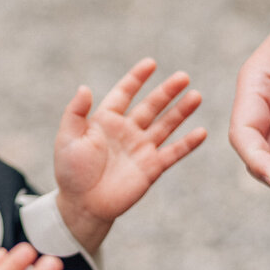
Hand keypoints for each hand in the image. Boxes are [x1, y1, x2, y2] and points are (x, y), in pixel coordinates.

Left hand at [54, 58, 206, 250]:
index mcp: (106, 120)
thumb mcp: (68, 138)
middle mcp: (127, 130)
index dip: (137, 78)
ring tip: (196, 96)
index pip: (124, 93)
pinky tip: (201, 132)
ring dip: (181, 111)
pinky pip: (173, 152)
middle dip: (167, 91)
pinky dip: (187, 143)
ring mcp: (141, 148)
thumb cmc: (71, 172)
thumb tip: (84, 87)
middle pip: (151, 105)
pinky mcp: (152, 167)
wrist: (83, 205)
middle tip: (183, 76)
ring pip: (166, 124)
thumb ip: (75, 113)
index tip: (151, 63)